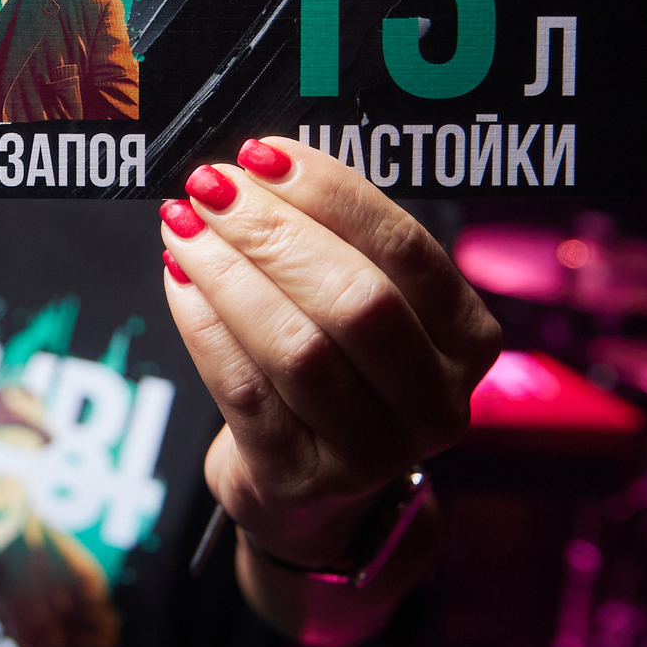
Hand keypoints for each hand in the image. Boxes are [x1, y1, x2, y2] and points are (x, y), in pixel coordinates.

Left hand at [159, 137, 498, 568]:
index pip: (406, 250)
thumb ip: (333, 240)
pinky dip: (204, 326)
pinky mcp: (300, 480)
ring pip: (297, 348)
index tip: (263, 155)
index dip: (331, 195)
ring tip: (182, 226)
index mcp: (467, 339)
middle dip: (273, 232)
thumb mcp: (362, 304)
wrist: (310, 490)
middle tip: (211, 187)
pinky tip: (179, 281)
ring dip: (229, 274)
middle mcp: (436, 402)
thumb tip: (257, 165)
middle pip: (356, 301)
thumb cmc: (338, 368)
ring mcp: (372, 452)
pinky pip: (244, 392)